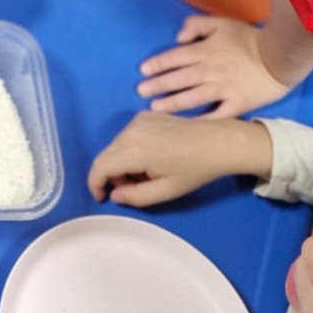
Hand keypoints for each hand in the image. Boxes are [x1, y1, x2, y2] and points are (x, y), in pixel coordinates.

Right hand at [88, 111, 272, 206]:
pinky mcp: (145, 114)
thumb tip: (116, 195)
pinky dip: (131, 150)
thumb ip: (136, 197)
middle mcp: (130, 130)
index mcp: (133, 150)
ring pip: (116, 146)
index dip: (95, 185)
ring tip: (146, 175)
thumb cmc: (194, 169)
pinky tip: (152, 158)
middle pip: (106, 155)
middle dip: (112, 176)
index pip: (100, 167)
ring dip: (122, 163)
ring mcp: (137, 119)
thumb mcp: (166, 191)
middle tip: (131, 190)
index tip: (102, 198)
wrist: (218, 141)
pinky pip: (127, 135)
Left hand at [137, 15, 292, 116]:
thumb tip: (177, 39)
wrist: (281, 56)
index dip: (157, 64)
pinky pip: (217, 116)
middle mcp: (210, 71)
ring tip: (155, 109)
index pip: (174, 58)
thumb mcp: (221, 22)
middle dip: (158, 86)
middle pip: (179, 79)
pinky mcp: (237, 105)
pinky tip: (187, 128)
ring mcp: (223, 89)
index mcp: (205, 51)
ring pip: (193, 98)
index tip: (142, 71)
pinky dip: (202, 122)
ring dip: (172, 103)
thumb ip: (196, 25)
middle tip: (141, 92)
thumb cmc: (250, 38)